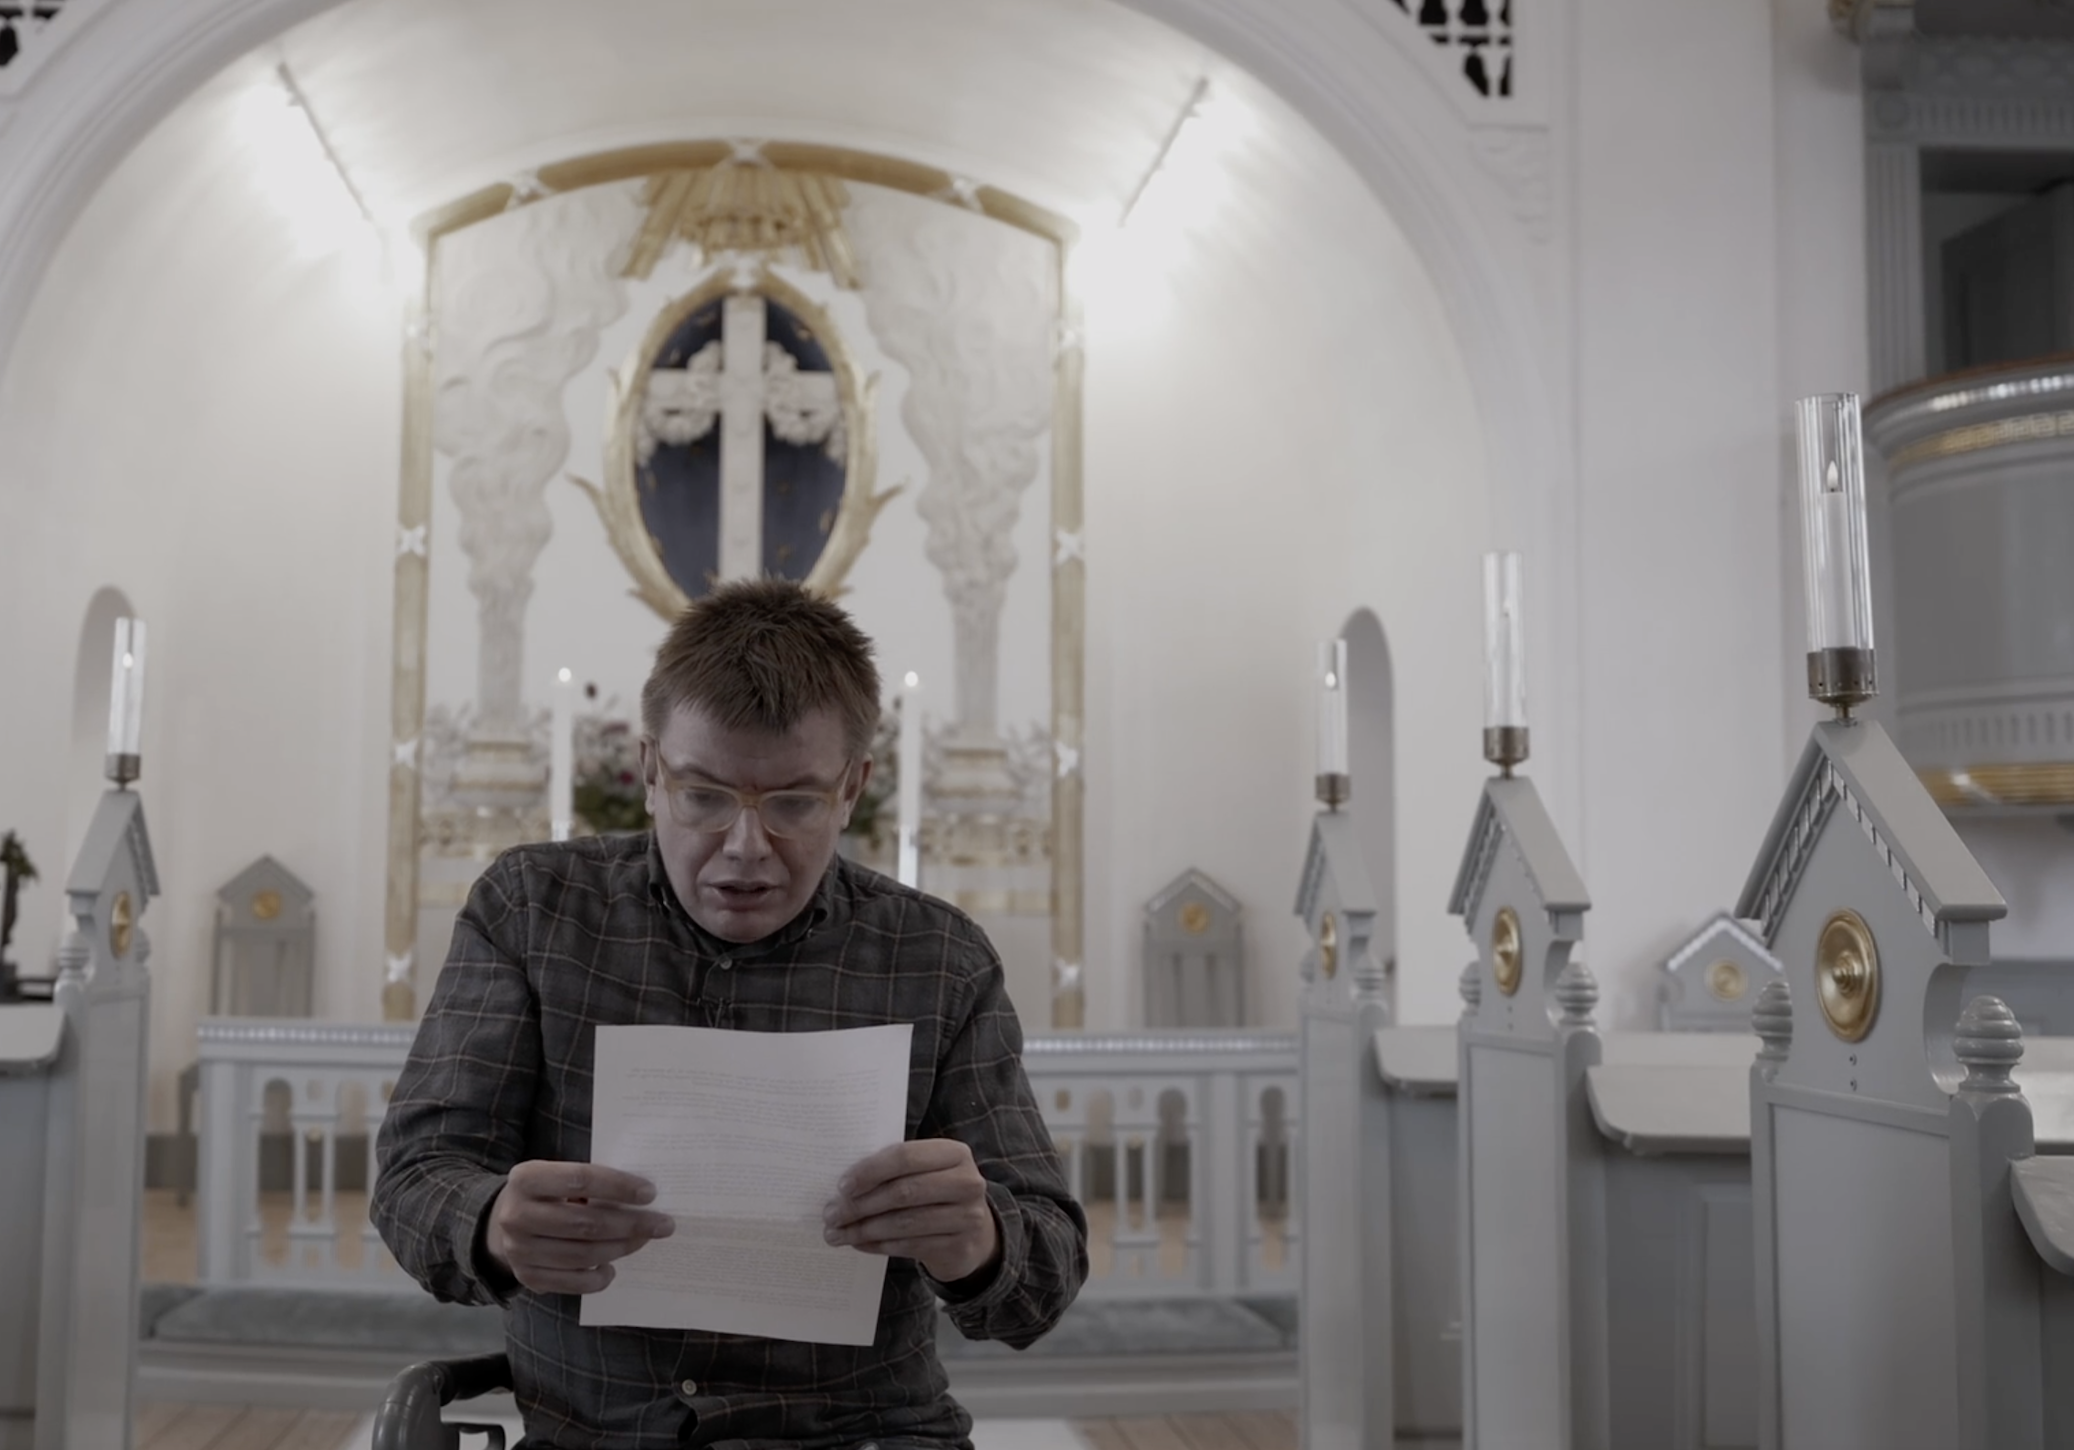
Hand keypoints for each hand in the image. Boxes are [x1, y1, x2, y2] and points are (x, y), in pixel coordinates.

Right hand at [484, 1161, 674, 1294]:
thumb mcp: (556, 1174)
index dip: (618, 1186)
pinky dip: (598, 1277)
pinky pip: (572, 1282)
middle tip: (663, 1224)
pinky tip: (612, 1266)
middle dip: (630, 1224)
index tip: (650, 1193)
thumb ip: (590, 1181)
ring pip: (582, 1254)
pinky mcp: (527, 1277)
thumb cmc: (546, 1193)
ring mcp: (519, 1250)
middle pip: (585, 1223)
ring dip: (620, 1248)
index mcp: (526, 1179)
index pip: (580, 1179)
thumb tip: (642, 1195)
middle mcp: (517, 1215)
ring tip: (643, 1240)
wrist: (501, 1222)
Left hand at [823, 1139, 999, 1284]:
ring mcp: (967, 1217)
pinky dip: (878, 1245)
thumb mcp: (926, 1172)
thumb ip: (895, 1171)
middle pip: (903, 1192)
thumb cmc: (937, 1194)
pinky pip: (908, 1246)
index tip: (841, 1186)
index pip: (905, 1156)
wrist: (974, 1234)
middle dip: (860, 1205)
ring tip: (837, 1234)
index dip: (870, 1170)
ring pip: (903, 1223)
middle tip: (831, 1215)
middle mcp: (967, 1182)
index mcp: (954, 1154)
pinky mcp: (959, 1246)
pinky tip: (859, 1243)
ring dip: (863, 1229)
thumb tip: (843, 1187)